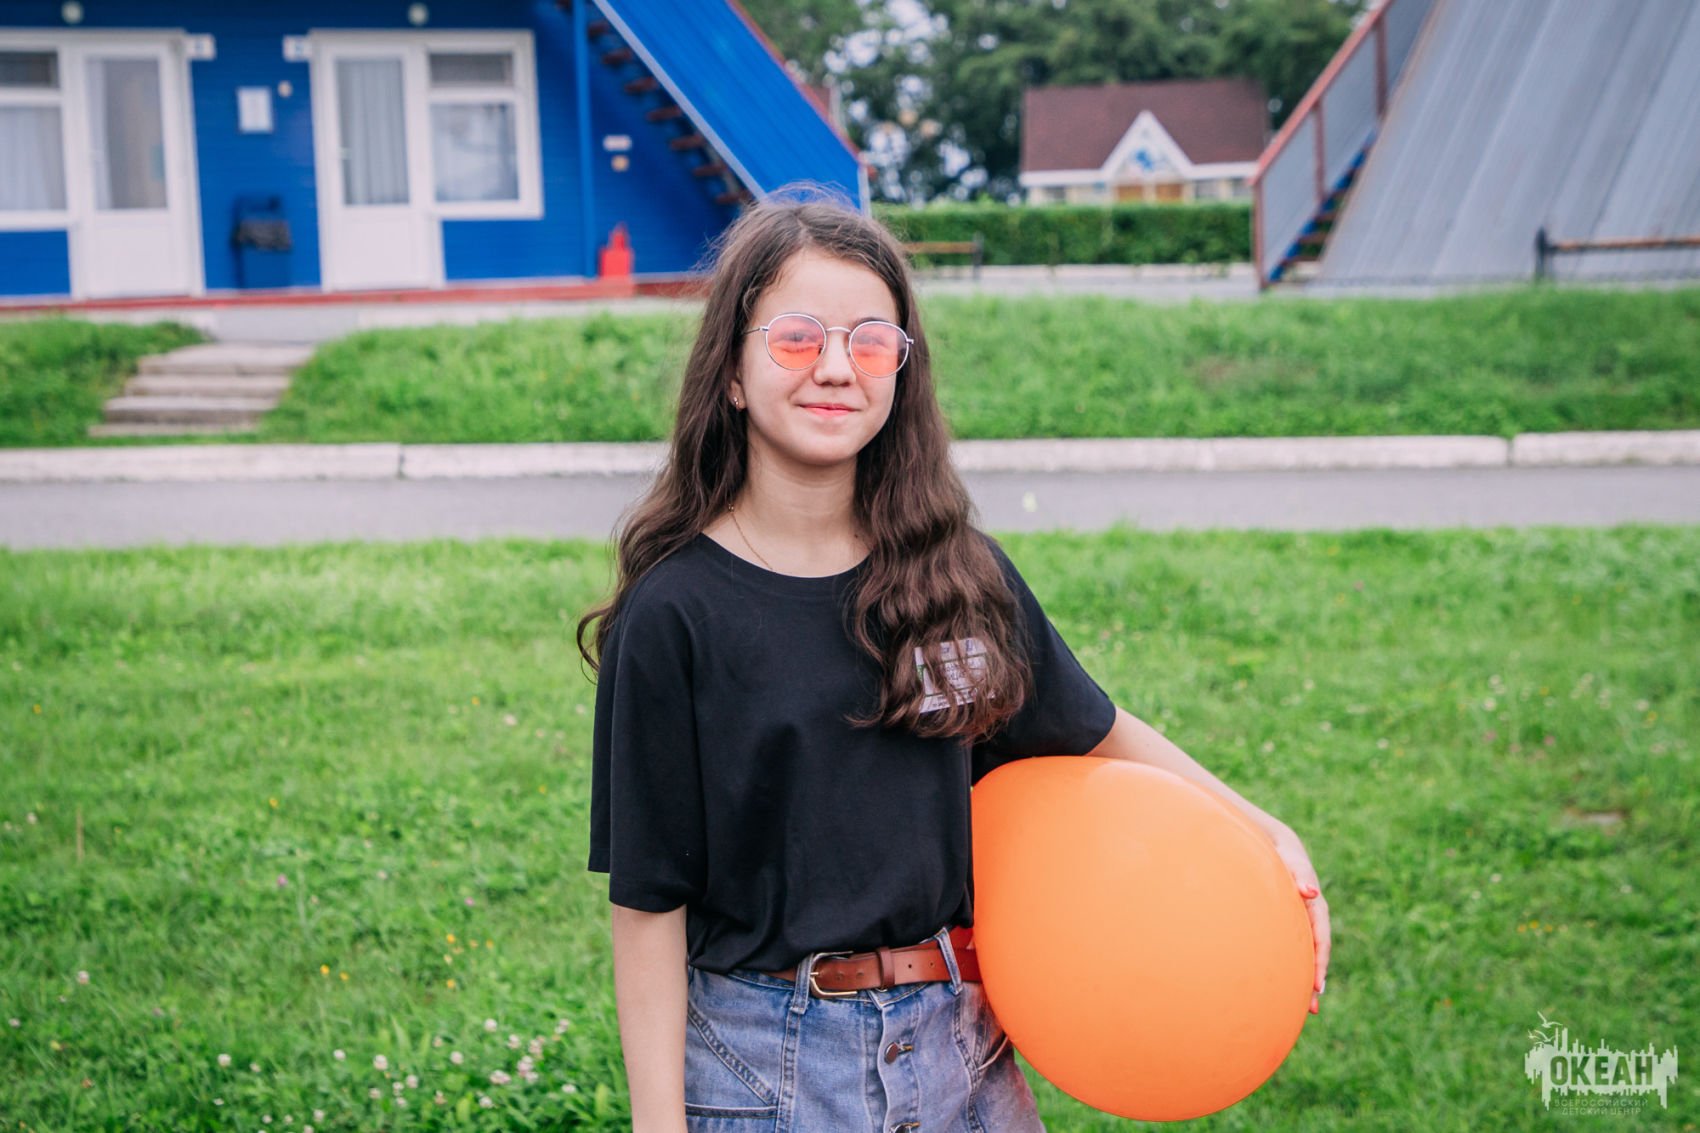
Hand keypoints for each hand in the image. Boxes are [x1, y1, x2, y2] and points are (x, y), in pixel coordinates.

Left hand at [1272, 826, 1329, 1014]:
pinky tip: (1282, 986)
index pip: (1319, 935)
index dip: (1320, 959)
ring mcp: (1296, 920)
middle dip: (1315, 977)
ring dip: (1304, 978)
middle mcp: (1307, 915)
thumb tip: (1311, 892)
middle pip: (1315, 950)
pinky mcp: (1283, 923)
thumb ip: (1298, 872)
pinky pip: (1289, 947)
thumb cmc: (1277, 851)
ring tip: (1305, 1008)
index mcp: (1312, 903)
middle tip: (1312, 1007)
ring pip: (1303, 952)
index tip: (1317, 984)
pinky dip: (1289, 965)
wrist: (1266, 844)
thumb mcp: (1289, 857)